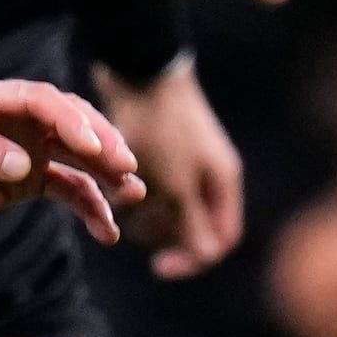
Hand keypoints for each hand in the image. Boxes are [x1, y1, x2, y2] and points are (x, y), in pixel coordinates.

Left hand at [0, 78, 140, 243]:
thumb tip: (24, 166)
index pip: (41, 101)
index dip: (70, 121)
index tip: (92, 147)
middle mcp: (16, 120)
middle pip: (71, 124)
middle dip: (102, 143)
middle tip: (125, 167)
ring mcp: (26, 149)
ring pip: (79, 157)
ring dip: (108, 174)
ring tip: (133, 193)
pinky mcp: (28, 181)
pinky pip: (69, 190)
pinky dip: (91, 208)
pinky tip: (107, 232)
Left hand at [99, 59, 246, 276]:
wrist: (140, 69)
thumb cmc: (163, 129)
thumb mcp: (176, 183)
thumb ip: (191, 221)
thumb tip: (204, 255)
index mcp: (223, 183)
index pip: (221, 239)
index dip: (193, 259)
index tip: (158, 266)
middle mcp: (210, 174)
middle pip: (194, 225)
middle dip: (165, 233)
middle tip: (139, 226)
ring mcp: (186, 160)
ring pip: (170, 206)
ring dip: (148, 213)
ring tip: (123, 204)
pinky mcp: (162, 148)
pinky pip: (153, 184)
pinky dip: (136, 191)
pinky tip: (113, 186)